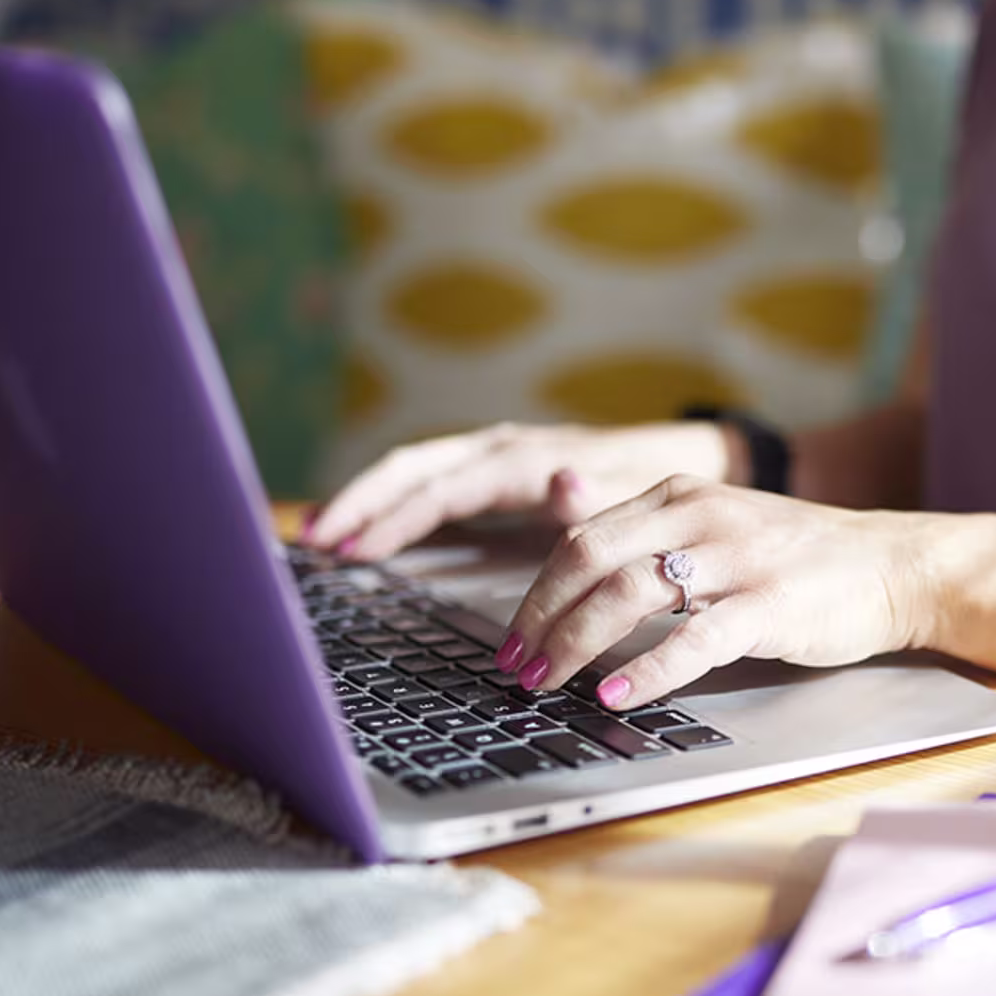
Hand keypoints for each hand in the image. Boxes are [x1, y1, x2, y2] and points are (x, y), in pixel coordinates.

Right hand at [306, 422, 735, 559]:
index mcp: (528, 459)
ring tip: (320, 533)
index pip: (446, 486)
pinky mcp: (495, 471)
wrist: (680, 462)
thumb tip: (561, 481)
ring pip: (416, 468)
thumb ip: (593, 499)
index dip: (398, 516)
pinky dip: (394, 500)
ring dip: (368, 497)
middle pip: (415, 467)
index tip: (355, 547)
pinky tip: (365, 529)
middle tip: (315, 539)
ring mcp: (496, 455)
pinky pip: (432, 480)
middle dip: (362, 500)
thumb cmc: (655, 486)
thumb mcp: (633, 499)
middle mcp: (504, 448)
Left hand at [493, 475, 935, 709]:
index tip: (511, 638)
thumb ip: (646, 531)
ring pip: (630, 594)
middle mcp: (700, 516)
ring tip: (548, 684)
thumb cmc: (797, 556)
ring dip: (576, 645)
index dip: (536, 591)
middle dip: (542, 619)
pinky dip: (646, 670)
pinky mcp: (770, 604)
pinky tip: (615, 695)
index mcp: (679, 495)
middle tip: (516, 667)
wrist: (893, 564)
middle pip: (591, 560)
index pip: (581, 536)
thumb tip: (563, 535)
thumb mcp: (715, 524)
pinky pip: (694, 638)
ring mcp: (736, 558)